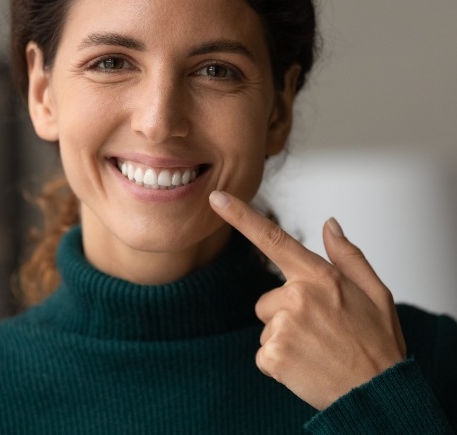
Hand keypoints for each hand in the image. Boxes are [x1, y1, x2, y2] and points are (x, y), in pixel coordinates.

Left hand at [209, 190, 405, 409]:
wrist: (378, 396)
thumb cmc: (377, 343)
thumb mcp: (375, 291)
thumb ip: (347, 255)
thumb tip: (329, 224)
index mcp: (318, 275)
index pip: (272, 237)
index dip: (240, 216)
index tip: (215, 198)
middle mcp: (296, 295)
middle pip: (268, 298)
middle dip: (286, 313)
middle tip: (320, 331)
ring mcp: (283, 326)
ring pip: (267, 325)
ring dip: (284, 337)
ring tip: (316, 350)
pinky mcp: (274, 355)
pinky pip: (264, 352)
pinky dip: (280, 361)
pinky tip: (306, 366)